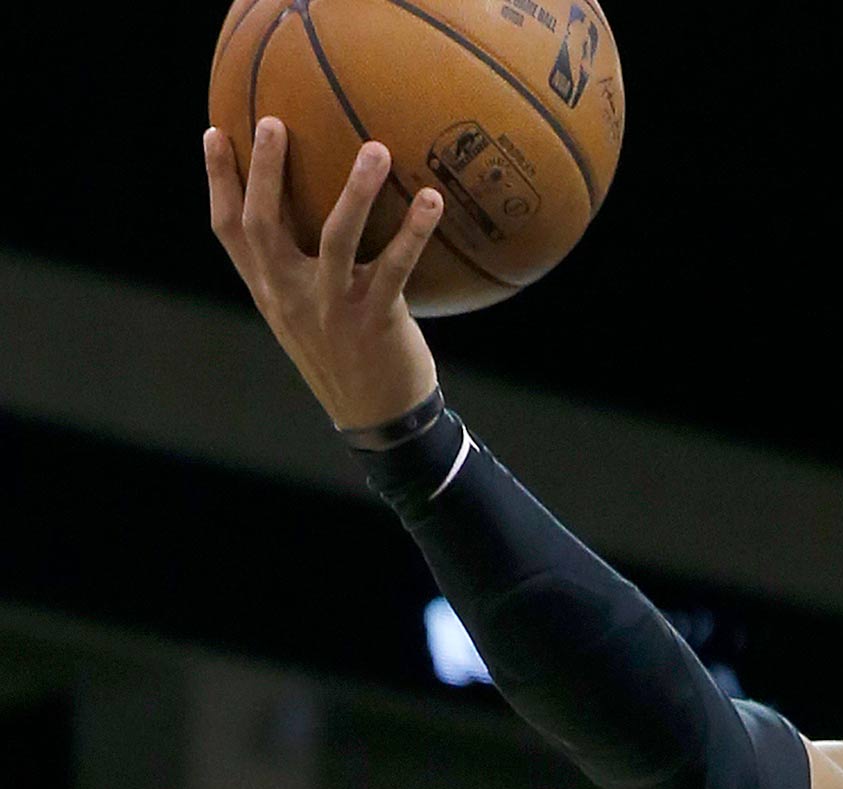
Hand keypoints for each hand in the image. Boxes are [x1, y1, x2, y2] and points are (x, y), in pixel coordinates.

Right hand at [205, 118, 444, 430]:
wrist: (377, 417)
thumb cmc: (347, 355)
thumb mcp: (308, 314)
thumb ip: (301, 269)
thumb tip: (317, 214)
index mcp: (270, 290)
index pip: (230, 231)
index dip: (218, 182)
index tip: (215, 132)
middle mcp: (290, 295)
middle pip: (265, 224)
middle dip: (265, 172)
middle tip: (274, 122)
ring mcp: (331, 306)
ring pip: (335, 238)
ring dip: (355, 190)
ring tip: (375, 148)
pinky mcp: (374, 318)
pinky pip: (396, 267)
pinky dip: (413, 232)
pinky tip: (433, 201)